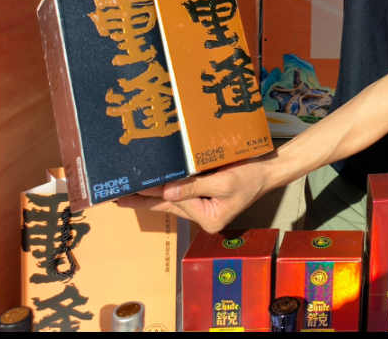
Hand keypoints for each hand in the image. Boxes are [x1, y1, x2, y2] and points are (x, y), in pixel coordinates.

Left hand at [117, 152, 274, 232]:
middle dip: (144, 199)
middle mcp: (203, 215)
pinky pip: (182, 192)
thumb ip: (194, 187)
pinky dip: (166, 188)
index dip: (154, 193)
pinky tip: (152, 186)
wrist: (269, 169)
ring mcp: (204, 207)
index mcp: (208, 218)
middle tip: (118, 196)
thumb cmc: (251, 176)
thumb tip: (166, 192)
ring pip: (172, 199)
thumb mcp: (224, 182)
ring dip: (152, 194)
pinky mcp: (205, 196)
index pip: (176, 202)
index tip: (132, 189)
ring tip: (127, 193)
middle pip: (169, 205)